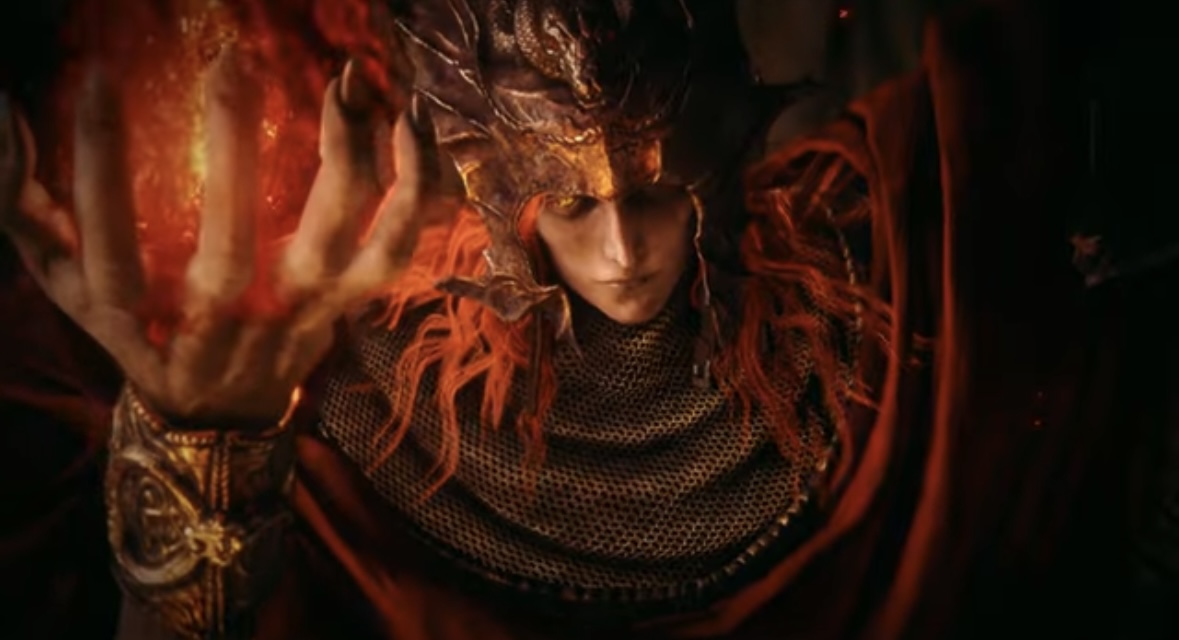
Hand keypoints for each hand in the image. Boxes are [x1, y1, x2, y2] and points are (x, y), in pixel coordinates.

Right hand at [0, 52, 429, 424]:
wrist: (219, 415)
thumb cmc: (141, 335)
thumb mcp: (70, 284)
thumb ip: (24, 204)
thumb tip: (4, 109)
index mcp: (142, 317)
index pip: (109, 242)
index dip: (97, 162)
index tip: (93, 80)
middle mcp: (225, 320)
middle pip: (231, 243)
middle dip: (229, 145)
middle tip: (228, 59)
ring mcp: (296, 314)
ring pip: (337, 242)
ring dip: (348, 156)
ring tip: (346, 81)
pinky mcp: (348, 303)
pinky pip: (399, 248)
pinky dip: (416, 189)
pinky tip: (410, 125)